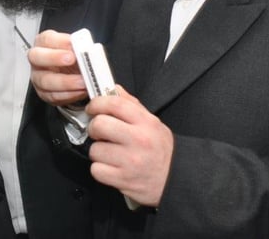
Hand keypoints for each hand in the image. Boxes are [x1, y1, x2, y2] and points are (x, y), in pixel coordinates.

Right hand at [28, 30, 88, 105]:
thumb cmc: (73, 57)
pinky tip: (80, 91)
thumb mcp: (77, 48)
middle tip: (71, 58)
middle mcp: (37, 59)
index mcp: (44, 43)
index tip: (73, 43)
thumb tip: (91, 49)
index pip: (46, 39)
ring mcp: (38, 77)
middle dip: (54, 57)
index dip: (59, 41)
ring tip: (82, 81)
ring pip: (45, 80)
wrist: (72, 74)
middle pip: (36, 57)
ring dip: (66, 82)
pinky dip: (69, 94)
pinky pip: (53, 96)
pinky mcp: (44, 93)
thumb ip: (82, 47)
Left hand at [86, 86, 173, 207]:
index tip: (93, 108)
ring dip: (98, 151)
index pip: (115, 103)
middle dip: (94, 128)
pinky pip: (96, 170)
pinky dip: (100, 169)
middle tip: (99, 132)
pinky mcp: (123, 179)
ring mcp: (130, 161)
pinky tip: (110, 167)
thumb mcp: (153, 123)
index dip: (97, 103)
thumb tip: (114, 89)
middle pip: (99, 124)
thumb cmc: (161, 150)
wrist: (176, 179)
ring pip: (95, 149)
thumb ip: (132, 105)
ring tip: (109, 153)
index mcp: (146, 122)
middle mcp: (139, 140)